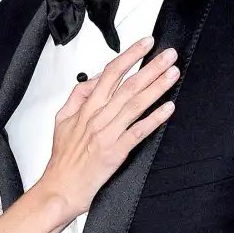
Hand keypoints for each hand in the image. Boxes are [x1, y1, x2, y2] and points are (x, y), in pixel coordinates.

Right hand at [39, 36, 177, 218]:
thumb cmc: (63, 159)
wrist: (60, 188)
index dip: (129, 56)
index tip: (145, 44)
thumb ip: (78, 97)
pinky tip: (168, 109)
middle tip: (169, 55)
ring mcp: (108, 134)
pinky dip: (154, 119)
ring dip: (157, 87)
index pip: (110, 74)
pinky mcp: (116, 151)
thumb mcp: (62, 120)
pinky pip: (139, 131)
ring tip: (172, 74)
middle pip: (128, 85)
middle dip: (150, 67)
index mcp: (86, 108)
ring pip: (135, 104)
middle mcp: (98, 117)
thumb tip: (93, 79)